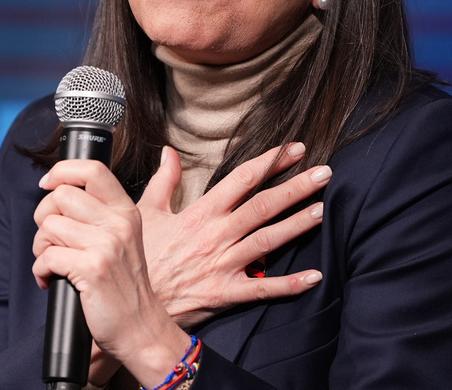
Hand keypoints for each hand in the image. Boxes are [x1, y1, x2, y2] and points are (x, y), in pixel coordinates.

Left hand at [32, 158, 190, 386]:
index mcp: (126, 211)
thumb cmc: (124, 286)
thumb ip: (100, 213)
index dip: (62, 171)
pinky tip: (52, 281)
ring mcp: (106, 245)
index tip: (47, 183)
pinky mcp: (92, 269)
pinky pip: (46, 257)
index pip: (93, 170)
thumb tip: (59, 191)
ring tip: (54, 263)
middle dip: (44, 217)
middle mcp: (118, 223)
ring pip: (49, 226)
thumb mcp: (124, 239)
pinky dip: (40, 271)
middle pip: (61, 196)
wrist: (141, 328)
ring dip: (40, 247)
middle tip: (51, 240)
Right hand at [137, 142, 329, 328]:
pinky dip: (289, 284)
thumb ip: (164, 180)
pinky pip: (262, 288)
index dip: (269, 162)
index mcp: (200, 213)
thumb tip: (169, 152)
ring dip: (297, 225)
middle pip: (262, 206)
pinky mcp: (225, 293)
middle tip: (324, 173)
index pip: (241, 180)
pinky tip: (313, 276)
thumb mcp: (146, 212)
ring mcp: (223, 264)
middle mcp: (216, 235)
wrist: (127, 303)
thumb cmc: (141, 258)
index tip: (293, 149)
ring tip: (322, 211)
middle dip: (295, 187)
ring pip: (267, 241)